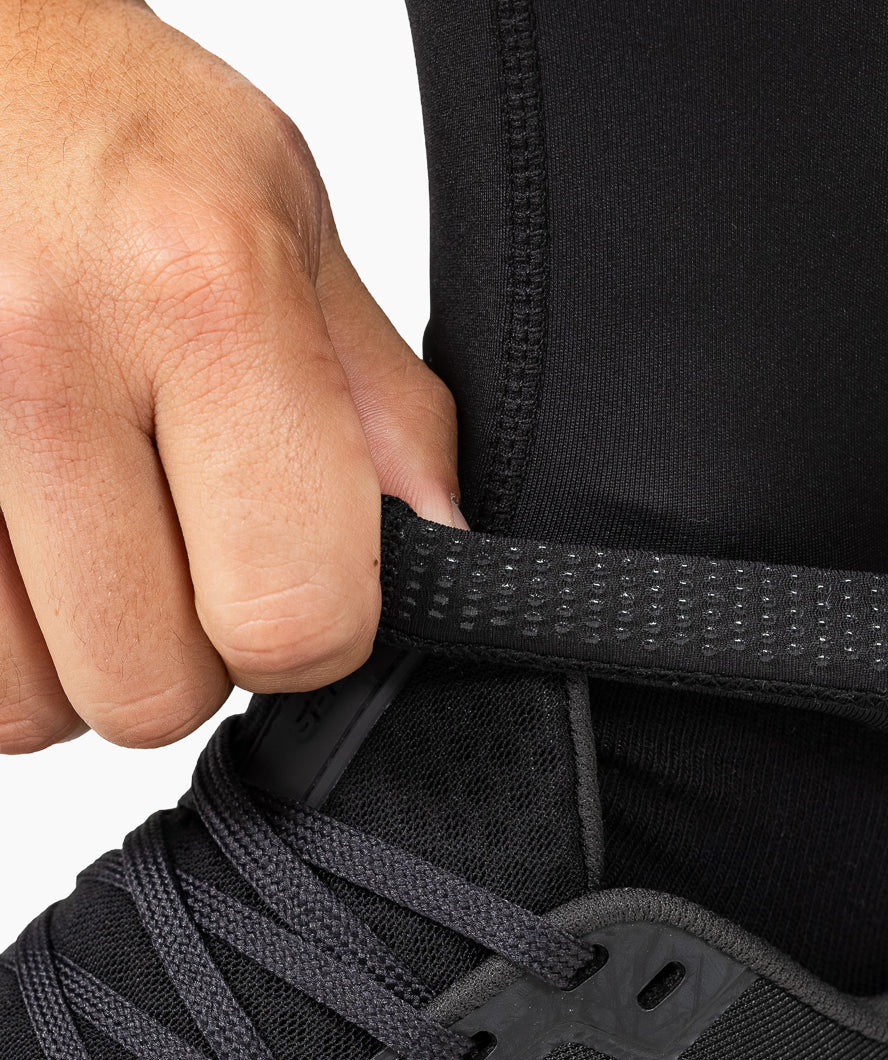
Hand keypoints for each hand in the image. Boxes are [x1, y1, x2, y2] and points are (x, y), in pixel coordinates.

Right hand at [0, 0, 459, 752]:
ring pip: (30, 707)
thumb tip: (443, 550)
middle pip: (151, 693)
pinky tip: (26, 536)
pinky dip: (2, 638)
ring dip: (79, 654)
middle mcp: (37, 361)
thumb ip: (379, 407)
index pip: (291, 615)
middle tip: (183, 550)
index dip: (315, 633)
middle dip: (188, 654)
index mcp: (198, 296)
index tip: (301, 582)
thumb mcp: (285, 224)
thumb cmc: (105, 125)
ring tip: (90, 529)